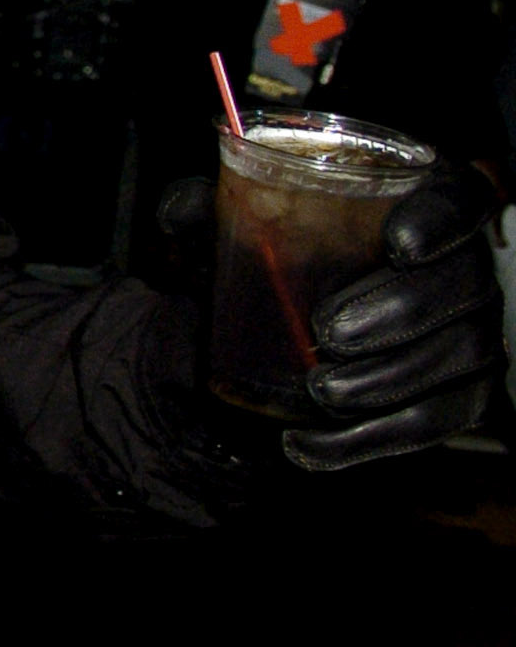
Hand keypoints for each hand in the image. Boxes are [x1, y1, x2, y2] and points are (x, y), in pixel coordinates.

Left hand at [160, 165, 506, 469]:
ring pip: (457, 359)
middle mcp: (461, 270)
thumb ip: (210, 210)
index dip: (440, 223)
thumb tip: (179, 213)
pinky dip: (368, 439)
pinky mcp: (457, 395)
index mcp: (421, 210)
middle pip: (461, 288)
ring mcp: (468, 333)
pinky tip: (310, 442)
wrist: (286, 333)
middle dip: (400, 313)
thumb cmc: (282, 262)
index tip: (397, 244)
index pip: (458, 204)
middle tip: (329, 333)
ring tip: (321, 388)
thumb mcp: (241, 230)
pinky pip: (431, 423)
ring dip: (387, 381)